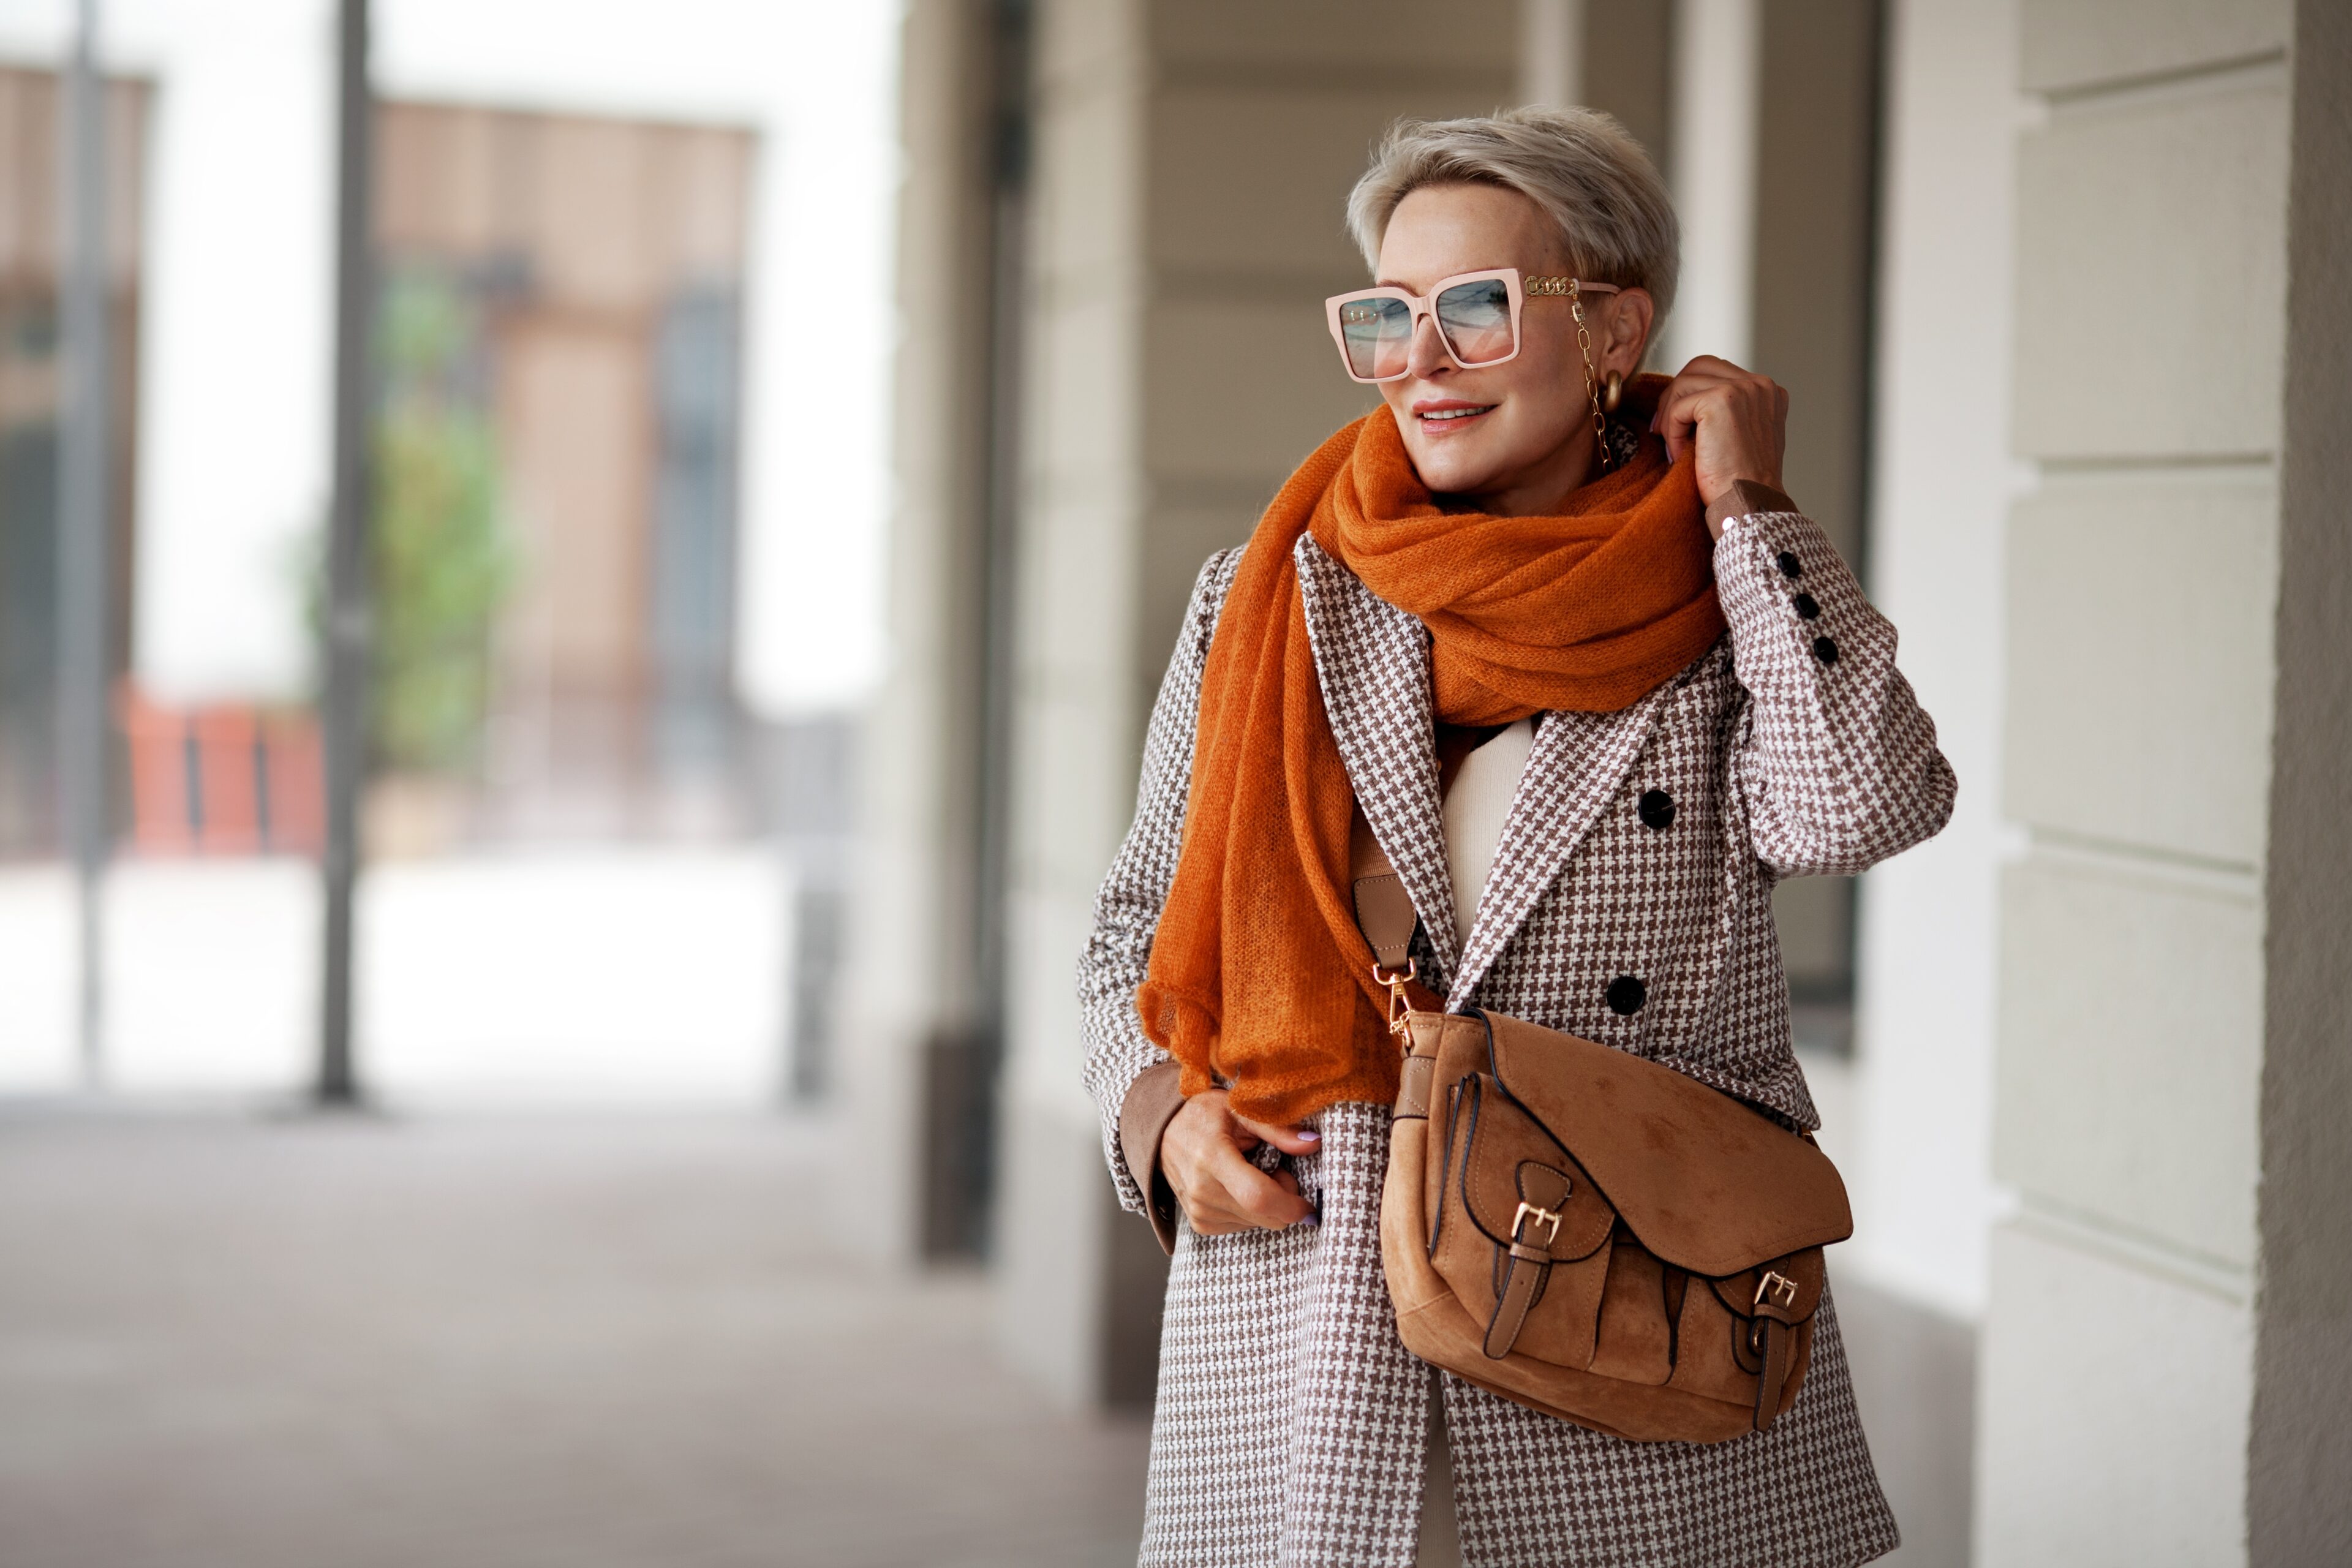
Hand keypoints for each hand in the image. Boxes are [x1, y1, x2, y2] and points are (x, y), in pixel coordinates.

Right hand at [1160, 1089, 1318, 1235]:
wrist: (1161, 1132)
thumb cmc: (1203, 1116)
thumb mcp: (1239, 1109)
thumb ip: (1278, 1129)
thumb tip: (1313, 1144)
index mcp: (1212, 1157)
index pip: (1258, 1196)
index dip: (1291, 1204)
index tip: (1308, 1202)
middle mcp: (1201, 1190)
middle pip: (1263, 1215)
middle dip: (1283, 1200)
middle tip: (1276, 1170)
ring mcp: (1198, 1210)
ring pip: (1257, 1224)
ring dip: (1267, 1205)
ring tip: (1252, 1173)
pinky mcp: (1199, 1224)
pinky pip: (1243, 1227)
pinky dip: (1251, 1211)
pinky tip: (1239, 1187)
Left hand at [1652, 356, 1788, 509]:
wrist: (1747, 504)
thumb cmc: (1740, 482)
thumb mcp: (1740, 437)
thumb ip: (1726, 413)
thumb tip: (1684, 402)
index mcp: (1767, 391)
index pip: (1716, 372)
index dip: (1689, 396)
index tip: (1674, 426)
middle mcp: (1760, 384)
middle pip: (1698, 367)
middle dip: (1674, 396)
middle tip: (1662, 430)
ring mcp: (1743, 389)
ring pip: (1683, 383)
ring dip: (1670, 417)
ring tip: (1674, 448)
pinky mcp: (1722, 400)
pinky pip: (1678, 406)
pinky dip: (1671, 432)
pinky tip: (1679, 455)